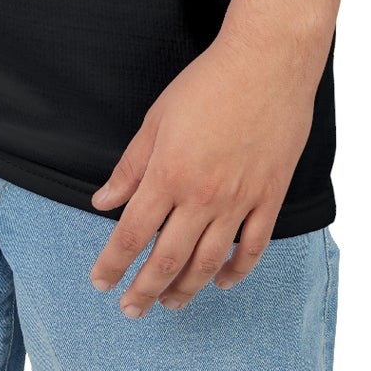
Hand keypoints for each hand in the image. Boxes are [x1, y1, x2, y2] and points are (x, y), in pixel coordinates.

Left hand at [88, 27, 322, 315]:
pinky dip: (235, 271)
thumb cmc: (209, 82)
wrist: (267, 62)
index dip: (113, 264)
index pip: (132, 234)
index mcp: (169, 173)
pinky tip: (220, 281)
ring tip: (169, 303)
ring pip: (208, 263)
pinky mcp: (269, 197)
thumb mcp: (157, 118)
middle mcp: (202, 196)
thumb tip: (103, 202)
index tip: (101, 282)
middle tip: (131, 308)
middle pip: (167, 260)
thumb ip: (130, 166)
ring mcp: (239, 200)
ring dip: (185, 290)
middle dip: (144, 290)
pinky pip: (252, 248)